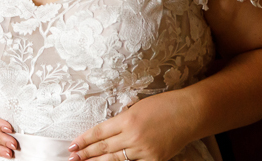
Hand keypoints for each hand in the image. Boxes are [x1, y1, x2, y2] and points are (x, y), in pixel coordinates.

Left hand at [68, 92, 197, 160]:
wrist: (189, 113)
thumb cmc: (164, 105)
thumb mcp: (137, 107)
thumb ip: (122, 121)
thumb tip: (108, 132)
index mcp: (127, 119)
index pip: (99, 132)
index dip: (84, 140)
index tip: (72, 145)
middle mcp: (133, 136)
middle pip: (104, 148)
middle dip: (86, 154)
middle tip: (72, 158)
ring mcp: (144, 150)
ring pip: (115, 160)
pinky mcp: (155, 159)